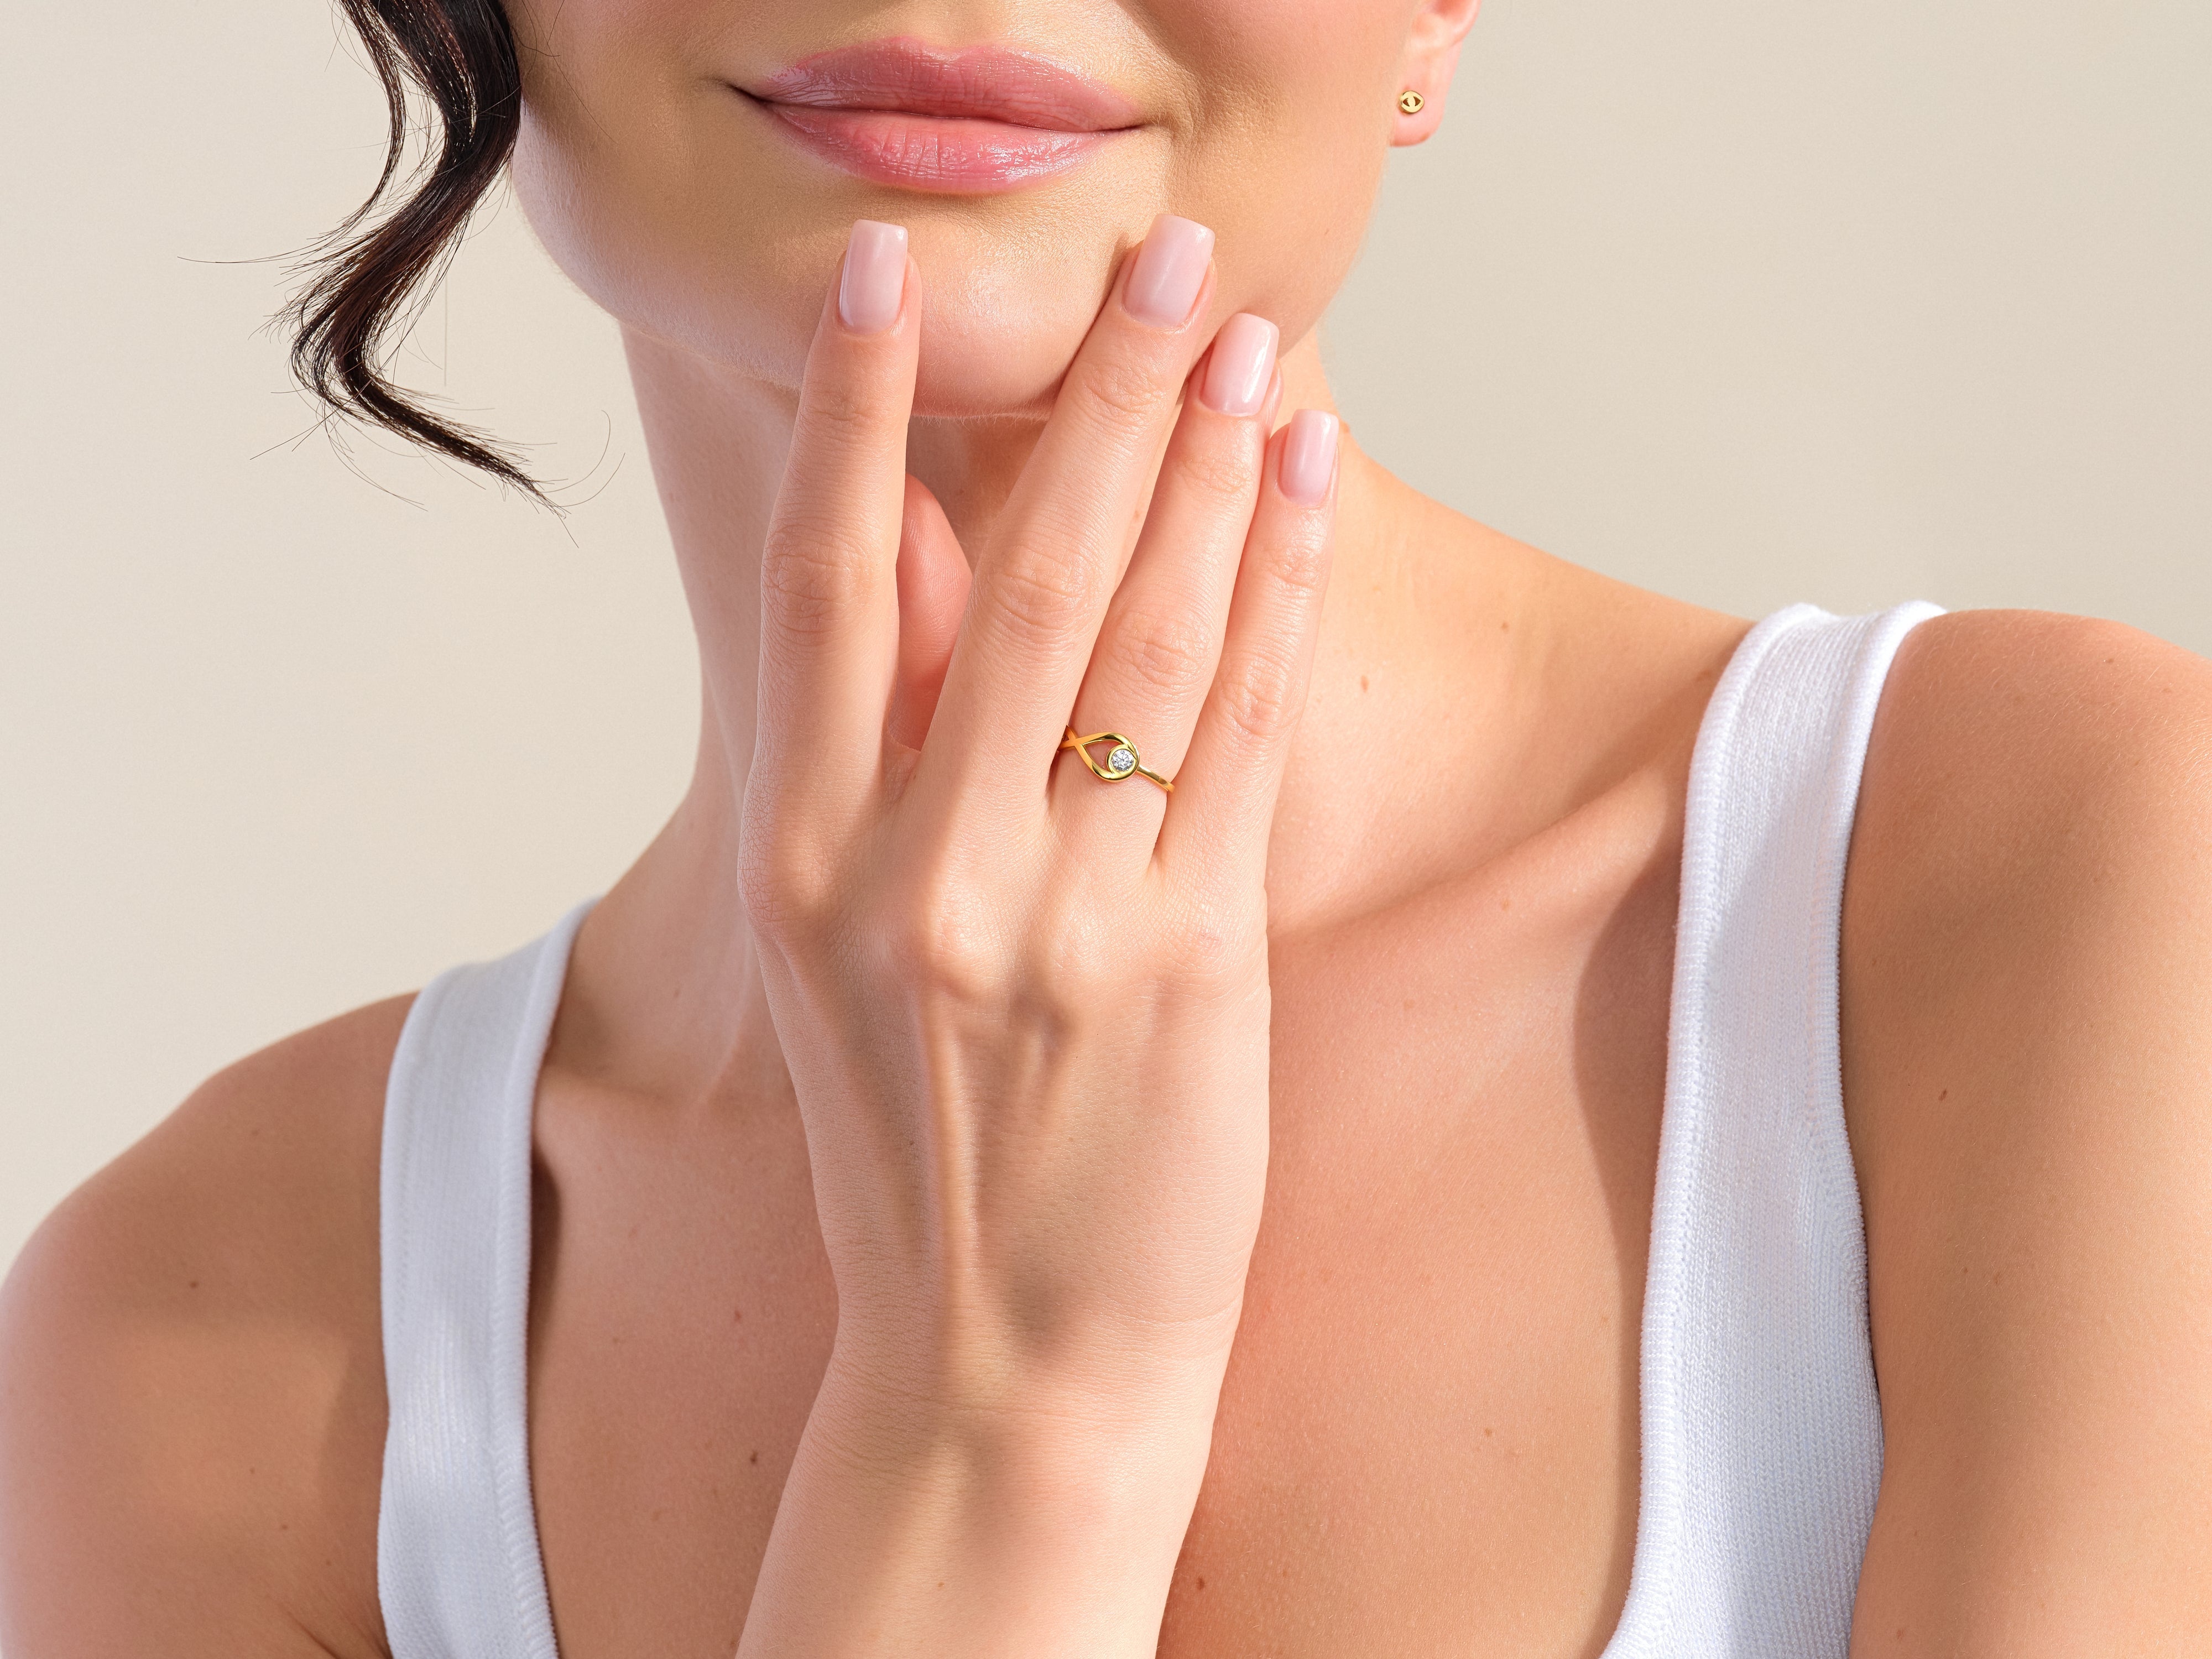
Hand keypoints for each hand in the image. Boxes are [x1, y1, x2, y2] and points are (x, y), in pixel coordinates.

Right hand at [733, 213, 1338, 1654]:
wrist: (998, 1372)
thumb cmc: (926, 1156)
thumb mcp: (844, 961)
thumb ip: (875, 763)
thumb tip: (908, 561)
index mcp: (805, 863)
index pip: (820, 587)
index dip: (847, 415)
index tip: (881, 281)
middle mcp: (911, 874)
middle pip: (1009, 577)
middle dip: (1094, 400)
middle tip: (1159, 264)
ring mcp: (1048, 919)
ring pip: (1132, 636)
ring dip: (1202, 466)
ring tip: (1249, 338)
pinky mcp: (1180, 961)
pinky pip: (1228, 735)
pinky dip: (1267, 593)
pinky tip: (1298, 485)